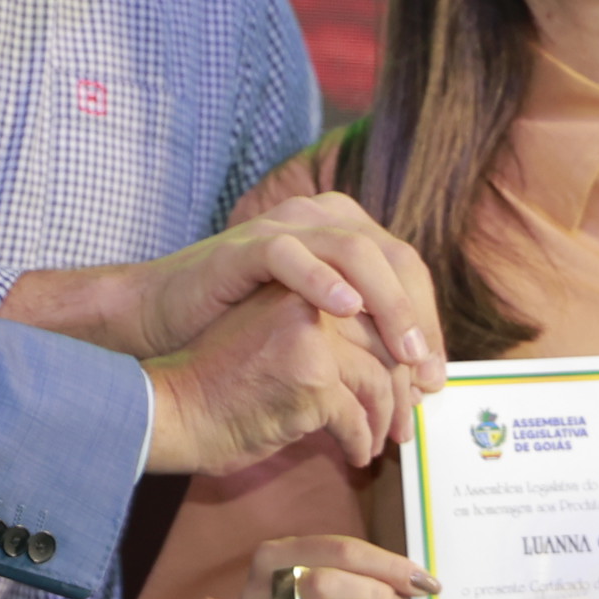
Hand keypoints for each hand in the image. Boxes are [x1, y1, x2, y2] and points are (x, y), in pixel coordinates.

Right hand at [121, 193, 445, 394]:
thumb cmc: (237, 338)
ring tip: (404, 354)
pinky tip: (345, 310)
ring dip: (387, 303)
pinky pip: (292, 254)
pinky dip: (321, 279)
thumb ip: (358, 337)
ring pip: (356, 252)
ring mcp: (282, 229)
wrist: (163, 323)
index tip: (434, 378)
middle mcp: (318, 220)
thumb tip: (418, 378)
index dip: (426, 323)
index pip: (404, 271)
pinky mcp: (246, 246)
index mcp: (341, 233)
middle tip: (426, 374)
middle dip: (416, 319)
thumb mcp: (310, 329)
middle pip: (392, 259)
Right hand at [146, 286, 402, 472]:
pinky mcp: (311, 379)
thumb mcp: (271, 335)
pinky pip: (358, 416)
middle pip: (386, 341)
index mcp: (298, 283)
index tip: (407, 386)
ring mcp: (311, 337)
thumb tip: (388, 364)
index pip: (374, 307)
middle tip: (404, 422)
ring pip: (380, 380)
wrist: (169, 410)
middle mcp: (308, 300)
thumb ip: (321, 333)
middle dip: (401, 390)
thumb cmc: (216, 382)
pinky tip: (353, 453)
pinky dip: (360, 441)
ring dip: (384, 419)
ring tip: (378, 441)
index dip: (399, 351)